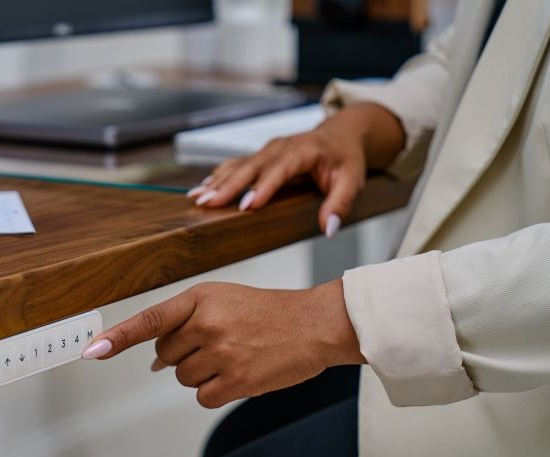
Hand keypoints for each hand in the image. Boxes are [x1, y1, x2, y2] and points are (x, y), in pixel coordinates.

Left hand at [82, 281, 364, 407]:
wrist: (313, 325)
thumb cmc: (267, 312)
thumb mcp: (223, 301)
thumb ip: (184, 323)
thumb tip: (153, 361)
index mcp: (200, 298)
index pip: (150, 320)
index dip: (119, 338)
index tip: (92, 351)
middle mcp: (207, 324)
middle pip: (165, 356)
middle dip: (184, 355)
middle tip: (217, 343)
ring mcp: (222, 354)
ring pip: (182, 378)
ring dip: (201, 373)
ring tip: (233, 355)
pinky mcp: (237, 381)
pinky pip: (202, 396)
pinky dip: (215, 391)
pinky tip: (238, 374)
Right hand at [187, 103, 405, 236]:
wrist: (340, 133)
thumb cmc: (346, 159)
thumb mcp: (353, 181)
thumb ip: (340, 204)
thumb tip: (328, 229)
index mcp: (304, 150)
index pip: (281, 169)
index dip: (263, 187)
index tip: (246, 205)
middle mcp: (281, 147)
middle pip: (251, 167)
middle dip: (228, 186)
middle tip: (208, 202)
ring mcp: (267, 150)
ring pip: (238, 165)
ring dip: (216, 182)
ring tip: (197, 198)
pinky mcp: (260, 157)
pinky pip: (235, 165)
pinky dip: (217, 177)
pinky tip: (201, 189)